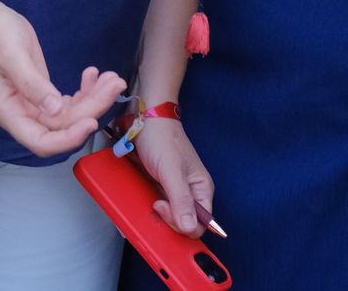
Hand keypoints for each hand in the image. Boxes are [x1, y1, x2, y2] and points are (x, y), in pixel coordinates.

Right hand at [0, 0, 126, 155]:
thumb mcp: (12, 55)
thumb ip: (32, 84)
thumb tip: (56, 109)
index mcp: (9, 112)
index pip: (41, 142)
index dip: (67, 139)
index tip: (91, 122)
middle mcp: (23, 115)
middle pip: (63, 127)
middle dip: (92, 109)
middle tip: (115, 84)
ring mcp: (35, 106)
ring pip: (71, 115)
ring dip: (94, 100)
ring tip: (113, 78)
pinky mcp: (45, 94)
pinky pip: (70, 103)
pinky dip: (86, 92)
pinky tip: (93, 74)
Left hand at [133, 113, 215, 237]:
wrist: (146, 119)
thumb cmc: (161, 139)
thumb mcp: (171, 170)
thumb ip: (181, 200)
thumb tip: (190, 228)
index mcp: (202, 189)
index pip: (199, 225)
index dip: (180, 224)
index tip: (163, 206)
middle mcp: (192, 192)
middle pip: (185, 223)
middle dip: (169, 220)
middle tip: (155, 202)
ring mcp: (177, 190)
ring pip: (172, 216)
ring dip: (160, 214)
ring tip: (150, 200)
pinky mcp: (163, 186)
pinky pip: (162, 205)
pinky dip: (153, 206)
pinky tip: (147, 198)